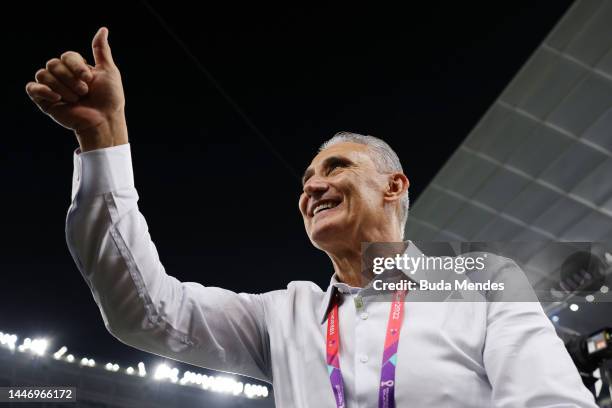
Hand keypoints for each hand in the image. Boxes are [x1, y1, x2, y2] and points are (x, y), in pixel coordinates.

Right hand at [25, 27, 127, 151]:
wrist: (104, 121)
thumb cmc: (109, 99)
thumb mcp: (109, 71)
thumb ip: (101, 51)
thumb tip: (103, 29)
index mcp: (76, 68)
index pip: (66, 55)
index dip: (76, 66)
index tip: (89, 79)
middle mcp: (63, 76)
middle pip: (53, 64)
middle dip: (70, 79)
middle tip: (84, 93)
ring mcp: (53, 88)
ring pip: (43, 75)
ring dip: (62, 88)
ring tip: (75, 100)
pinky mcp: (45, 101)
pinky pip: (32, 88)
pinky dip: (43, 91)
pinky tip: (58, 99)